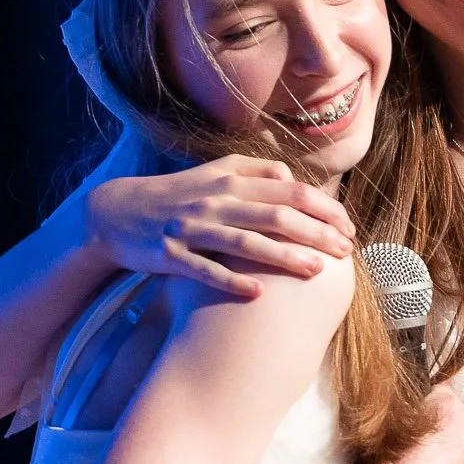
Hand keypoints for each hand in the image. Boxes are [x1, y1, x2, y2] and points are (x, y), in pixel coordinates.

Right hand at [84, 156, 355, 296]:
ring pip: (246, 241)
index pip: (289, 190)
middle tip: (344, 251)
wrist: (115, 213)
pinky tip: (258, 293)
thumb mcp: (214, 172)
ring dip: (285, 255)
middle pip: (276, 214)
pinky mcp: (171, 254)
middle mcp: (215, 199)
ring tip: (316, 270)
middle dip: (316, 232)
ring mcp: (192, 227)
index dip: (323, 208)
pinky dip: (232, 280)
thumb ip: (255, 171)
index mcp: (229, 178)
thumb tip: (292, 178)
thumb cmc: (175, 195)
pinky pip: (206, 270)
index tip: (347, 227)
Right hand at [353, 389, 463, 463]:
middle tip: (416, 455)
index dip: (425, 406)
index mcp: (452, 419)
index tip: (413, 421)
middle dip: (442, 437)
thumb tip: (405, 418)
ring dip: (452, 463)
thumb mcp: (384, 436)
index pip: (444, 396)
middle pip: (460, 428)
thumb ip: (404, 421)